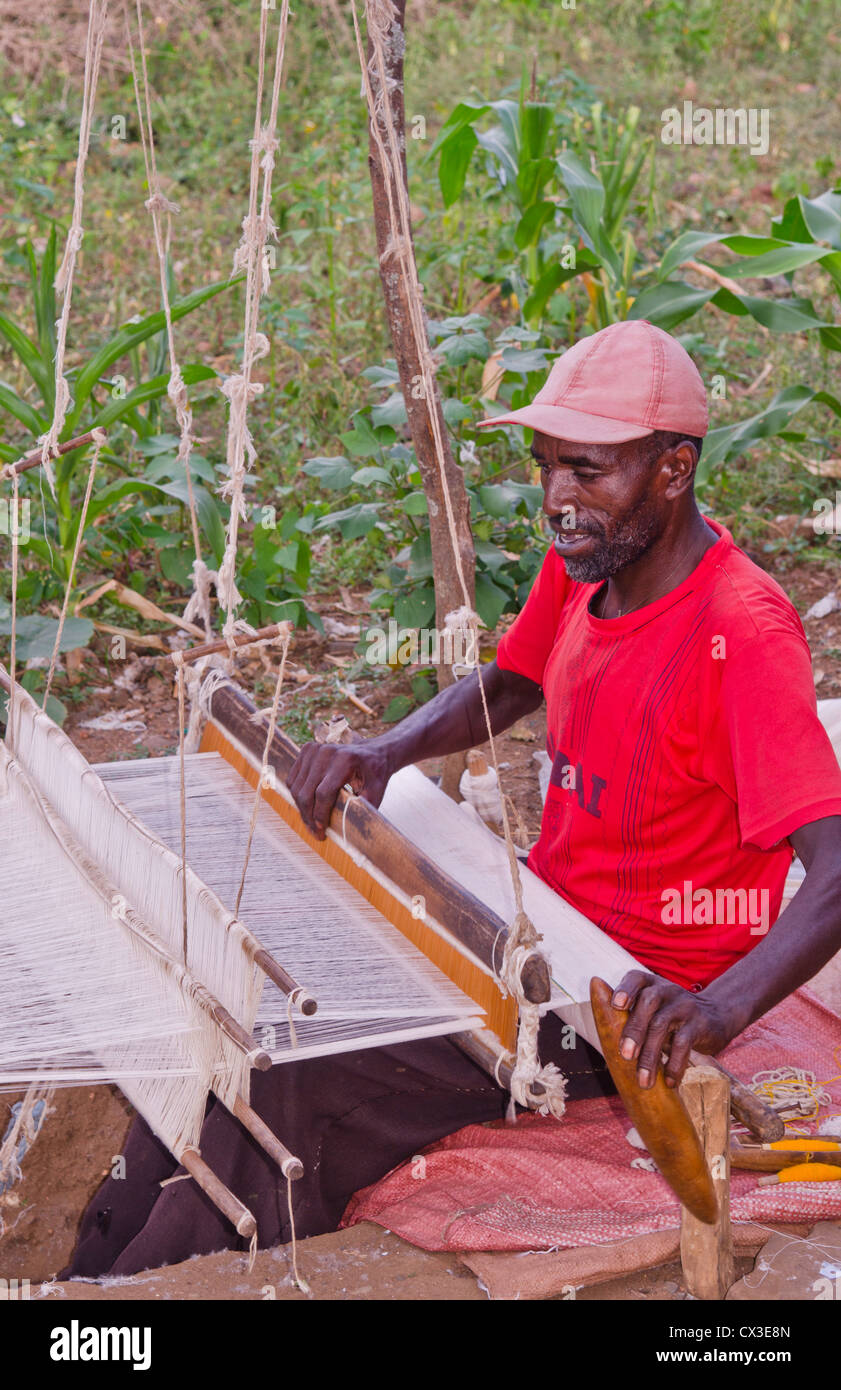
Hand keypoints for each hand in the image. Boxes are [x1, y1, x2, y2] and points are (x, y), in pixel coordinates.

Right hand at [286, 738, 393, 838]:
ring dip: (301, 808)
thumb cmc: (375, 773)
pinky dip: (297, 795)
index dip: (320, 815)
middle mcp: (327, 752)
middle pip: (307, 791)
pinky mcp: (307, 750)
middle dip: (308, 816)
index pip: (324, 793)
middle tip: (315, 832)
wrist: (372, 752)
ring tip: (310, 823)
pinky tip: (306, 807)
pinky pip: (293, 778)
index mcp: (346, 760)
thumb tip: (349, 832)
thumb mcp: (376, 792)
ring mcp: (314, 750)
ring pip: (297, 786)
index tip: (322, 831)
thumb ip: (362, 809)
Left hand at [610, 971, 731, 1089]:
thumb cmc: (672, 1016)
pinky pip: (684, 1043)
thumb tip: (608, 1043)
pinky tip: (670, 1082)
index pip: (636, 978)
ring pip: (662, 1025)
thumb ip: (633, 1017)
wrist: (717, 1015)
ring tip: (643, 1080)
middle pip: (648, 1002)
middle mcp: (667, 990)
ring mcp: (684, 1005)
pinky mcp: (700, 1024)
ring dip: (650, 1055)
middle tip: (625, 1055)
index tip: (616, 1005)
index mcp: (651, 984)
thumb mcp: (655, 1010)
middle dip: (634, 1029)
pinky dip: (675, 1064)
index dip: (625, 989)